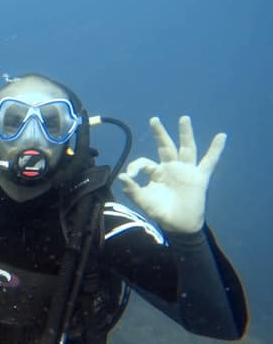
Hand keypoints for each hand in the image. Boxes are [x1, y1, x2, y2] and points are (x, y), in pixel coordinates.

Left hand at [118, 116, 224, 232]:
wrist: (179, 225)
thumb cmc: (161, 212)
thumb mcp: (144, 201)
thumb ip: (133, 189)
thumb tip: (122, 176)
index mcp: (157, 173)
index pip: (144, 162)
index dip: (136, 166)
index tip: (130, 176)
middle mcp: (171, 168)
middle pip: (166, 146)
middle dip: (160, 133)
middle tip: (153, 119)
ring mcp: (186, 171)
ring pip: (186, 148)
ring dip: (185, 133)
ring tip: (184, 118)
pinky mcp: (199, 177)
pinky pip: (210, 161)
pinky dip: (216, 149)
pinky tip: (221, 136)